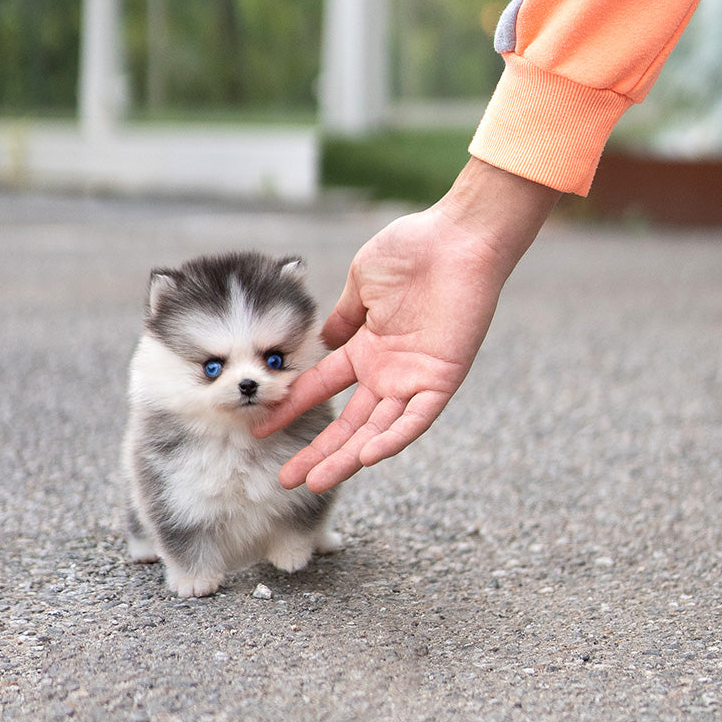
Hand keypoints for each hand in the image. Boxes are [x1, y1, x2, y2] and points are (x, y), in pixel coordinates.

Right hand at [252, 159, 558, 492]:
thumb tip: (321, 339)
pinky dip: (393, 439)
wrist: (458, 238)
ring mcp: (413, 378)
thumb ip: (342, 317)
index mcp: (367, 347)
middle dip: (317, 451)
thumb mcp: (363, 284)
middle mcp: (388, 371)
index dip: (293, 407)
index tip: (263, 426)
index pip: (323, 386)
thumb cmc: (413, 249)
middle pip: (348, 422)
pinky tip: (367, 458)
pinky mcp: (441, 379)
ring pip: (377, 430)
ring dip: (347, 457)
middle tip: (286, 479)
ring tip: (314, 483)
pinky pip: (416, 419)